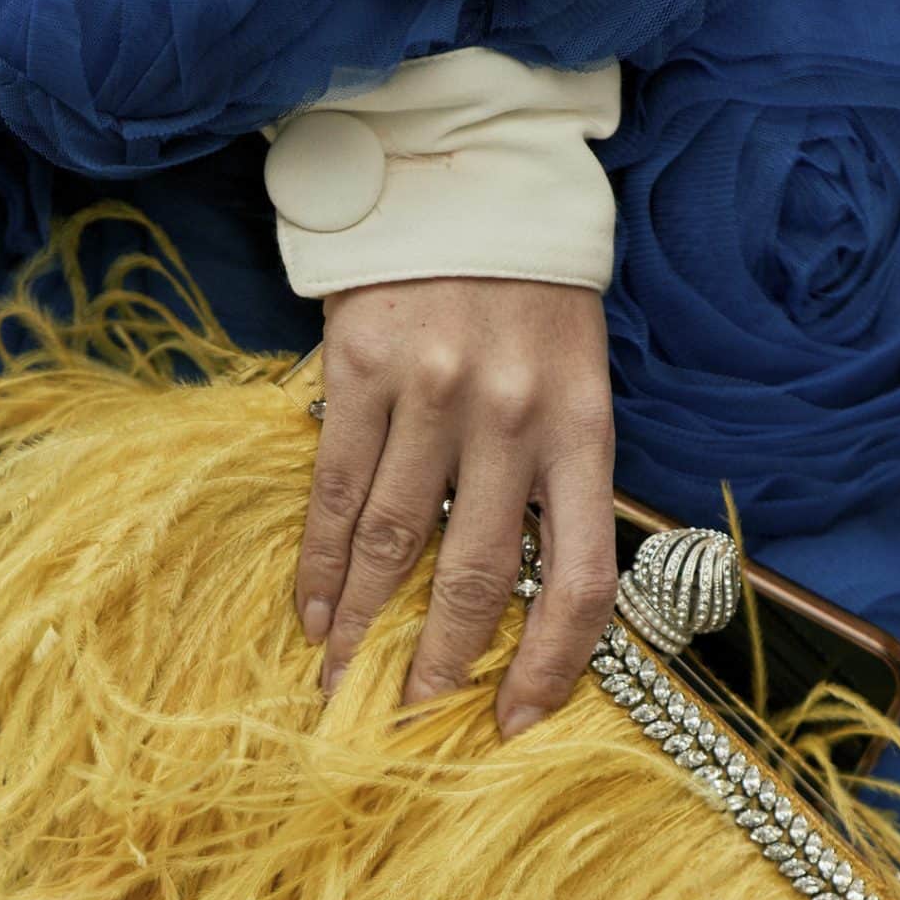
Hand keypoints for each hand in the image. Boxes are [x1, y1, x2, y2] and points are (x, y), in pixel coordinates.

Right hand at [297, 278, 618, 736]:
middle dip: (439, 668)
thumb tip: (521, 603)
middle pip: (480, 577)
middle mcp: (513, 416)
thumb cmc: (531, 292)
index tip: (513, 724)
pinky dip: (322, 563)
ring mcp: (433, 391)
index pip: (582, 578)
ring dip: (365, 628)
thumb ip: (556, 475)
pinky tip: (315, 614)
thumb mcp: (576, 377)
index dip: (550, 666)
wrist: (467, 170)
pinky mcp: (361, 366)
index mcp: (584, 427)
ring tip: (343, 685)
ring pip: (395, 542)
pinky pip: (336, 488)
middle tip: (409, 730)